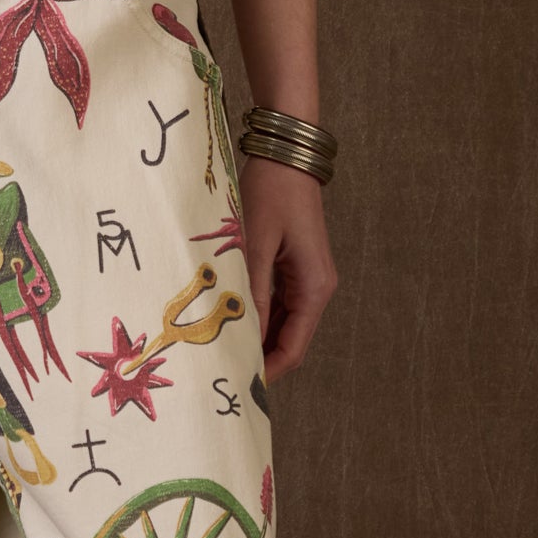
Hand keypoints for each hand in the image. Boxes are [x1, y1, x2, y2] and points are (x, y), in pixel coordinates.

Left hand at [239, 155, 336, 384]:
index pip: (293, 348)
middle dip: (259, 360)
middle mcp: (316, 288)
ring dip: (256, 340)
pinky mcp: (293, 269)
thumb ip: (251, 295)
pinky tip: (230, 324)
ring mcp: (306, 279)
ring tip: (221, 351)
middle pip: (289, 342)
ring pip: (281, 326)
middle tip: (221, 372)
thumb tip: (244, 341)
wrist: (285, 154)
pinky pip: (276, 307)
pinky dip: (256, 319)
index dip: (267, 372)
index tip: (237, 384)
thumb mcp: (255, 246)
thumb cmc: (271, 193)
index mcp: (315, 287)